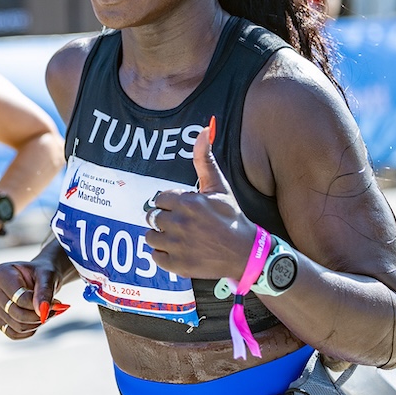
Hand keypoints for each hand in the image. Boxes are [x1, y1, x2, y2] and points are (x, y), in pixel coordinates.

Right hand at [0, 260, 64, 339]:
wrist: (40, 276)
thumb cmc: (43, 272)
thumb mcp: (48, 276)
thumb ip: (44, 291)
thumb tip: (42, 312)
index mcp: (1, 273)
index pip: (19, 299)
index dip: (39, 305)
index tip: (56, 303)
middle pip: (16, 314)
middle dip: (38, 316)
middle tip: (55, 310)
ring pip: (16, 326)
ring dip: (36, 323)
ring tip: (47, 312)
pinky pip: (12, 333)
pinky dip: (28, 331)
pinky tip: (38, 321)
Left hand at [144, 118, 253, 280]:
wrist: (245, 253)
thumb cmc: (231, 217)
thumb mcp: (219, 187)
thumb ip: (204, 159)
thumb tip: (204, 129)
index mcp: (188, 202)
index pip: (160, 198)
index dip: (172, 203)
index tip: (185, 208)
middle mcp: (180, 223)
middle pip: (153, 216)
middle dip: (166, 218)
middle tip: (183, 224)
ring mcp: (177, 245)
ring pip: (150, 236)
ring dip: (161, 236)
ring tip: (179, 237)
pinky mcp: (177, 265)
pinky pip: (155, 256)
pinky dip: (164, 255)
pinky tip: (180, 251)